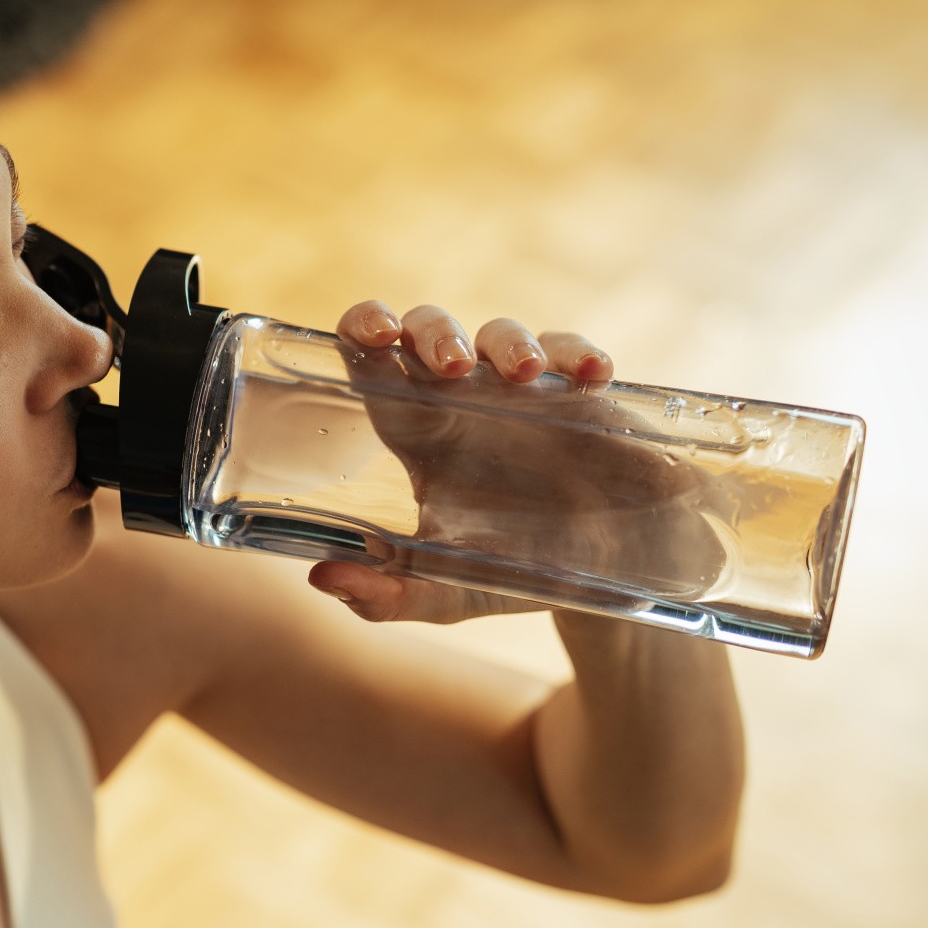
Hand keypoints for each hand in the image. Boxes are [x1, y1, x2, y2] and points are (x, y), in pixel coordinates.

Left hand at [307, 302, 724, 623]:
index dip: (362, 331)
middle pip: (428, 330)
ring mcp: (520, 392)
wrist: (605, 578)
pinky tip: (591, 378)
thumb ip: (387, 597)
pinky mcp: (578, 394)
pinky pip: (571, 353)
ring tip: (524, 375)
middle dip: (434, 331)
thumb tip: (322, 579)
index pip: (370, 362)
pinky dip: (577, 354)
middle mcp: (462, 401)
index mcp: (418, 434)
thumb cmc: (515, 572)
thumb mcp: (448, 594)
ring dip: (508, 343)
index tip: (373, 336)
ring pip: (500, 333)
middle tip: (451, 366)